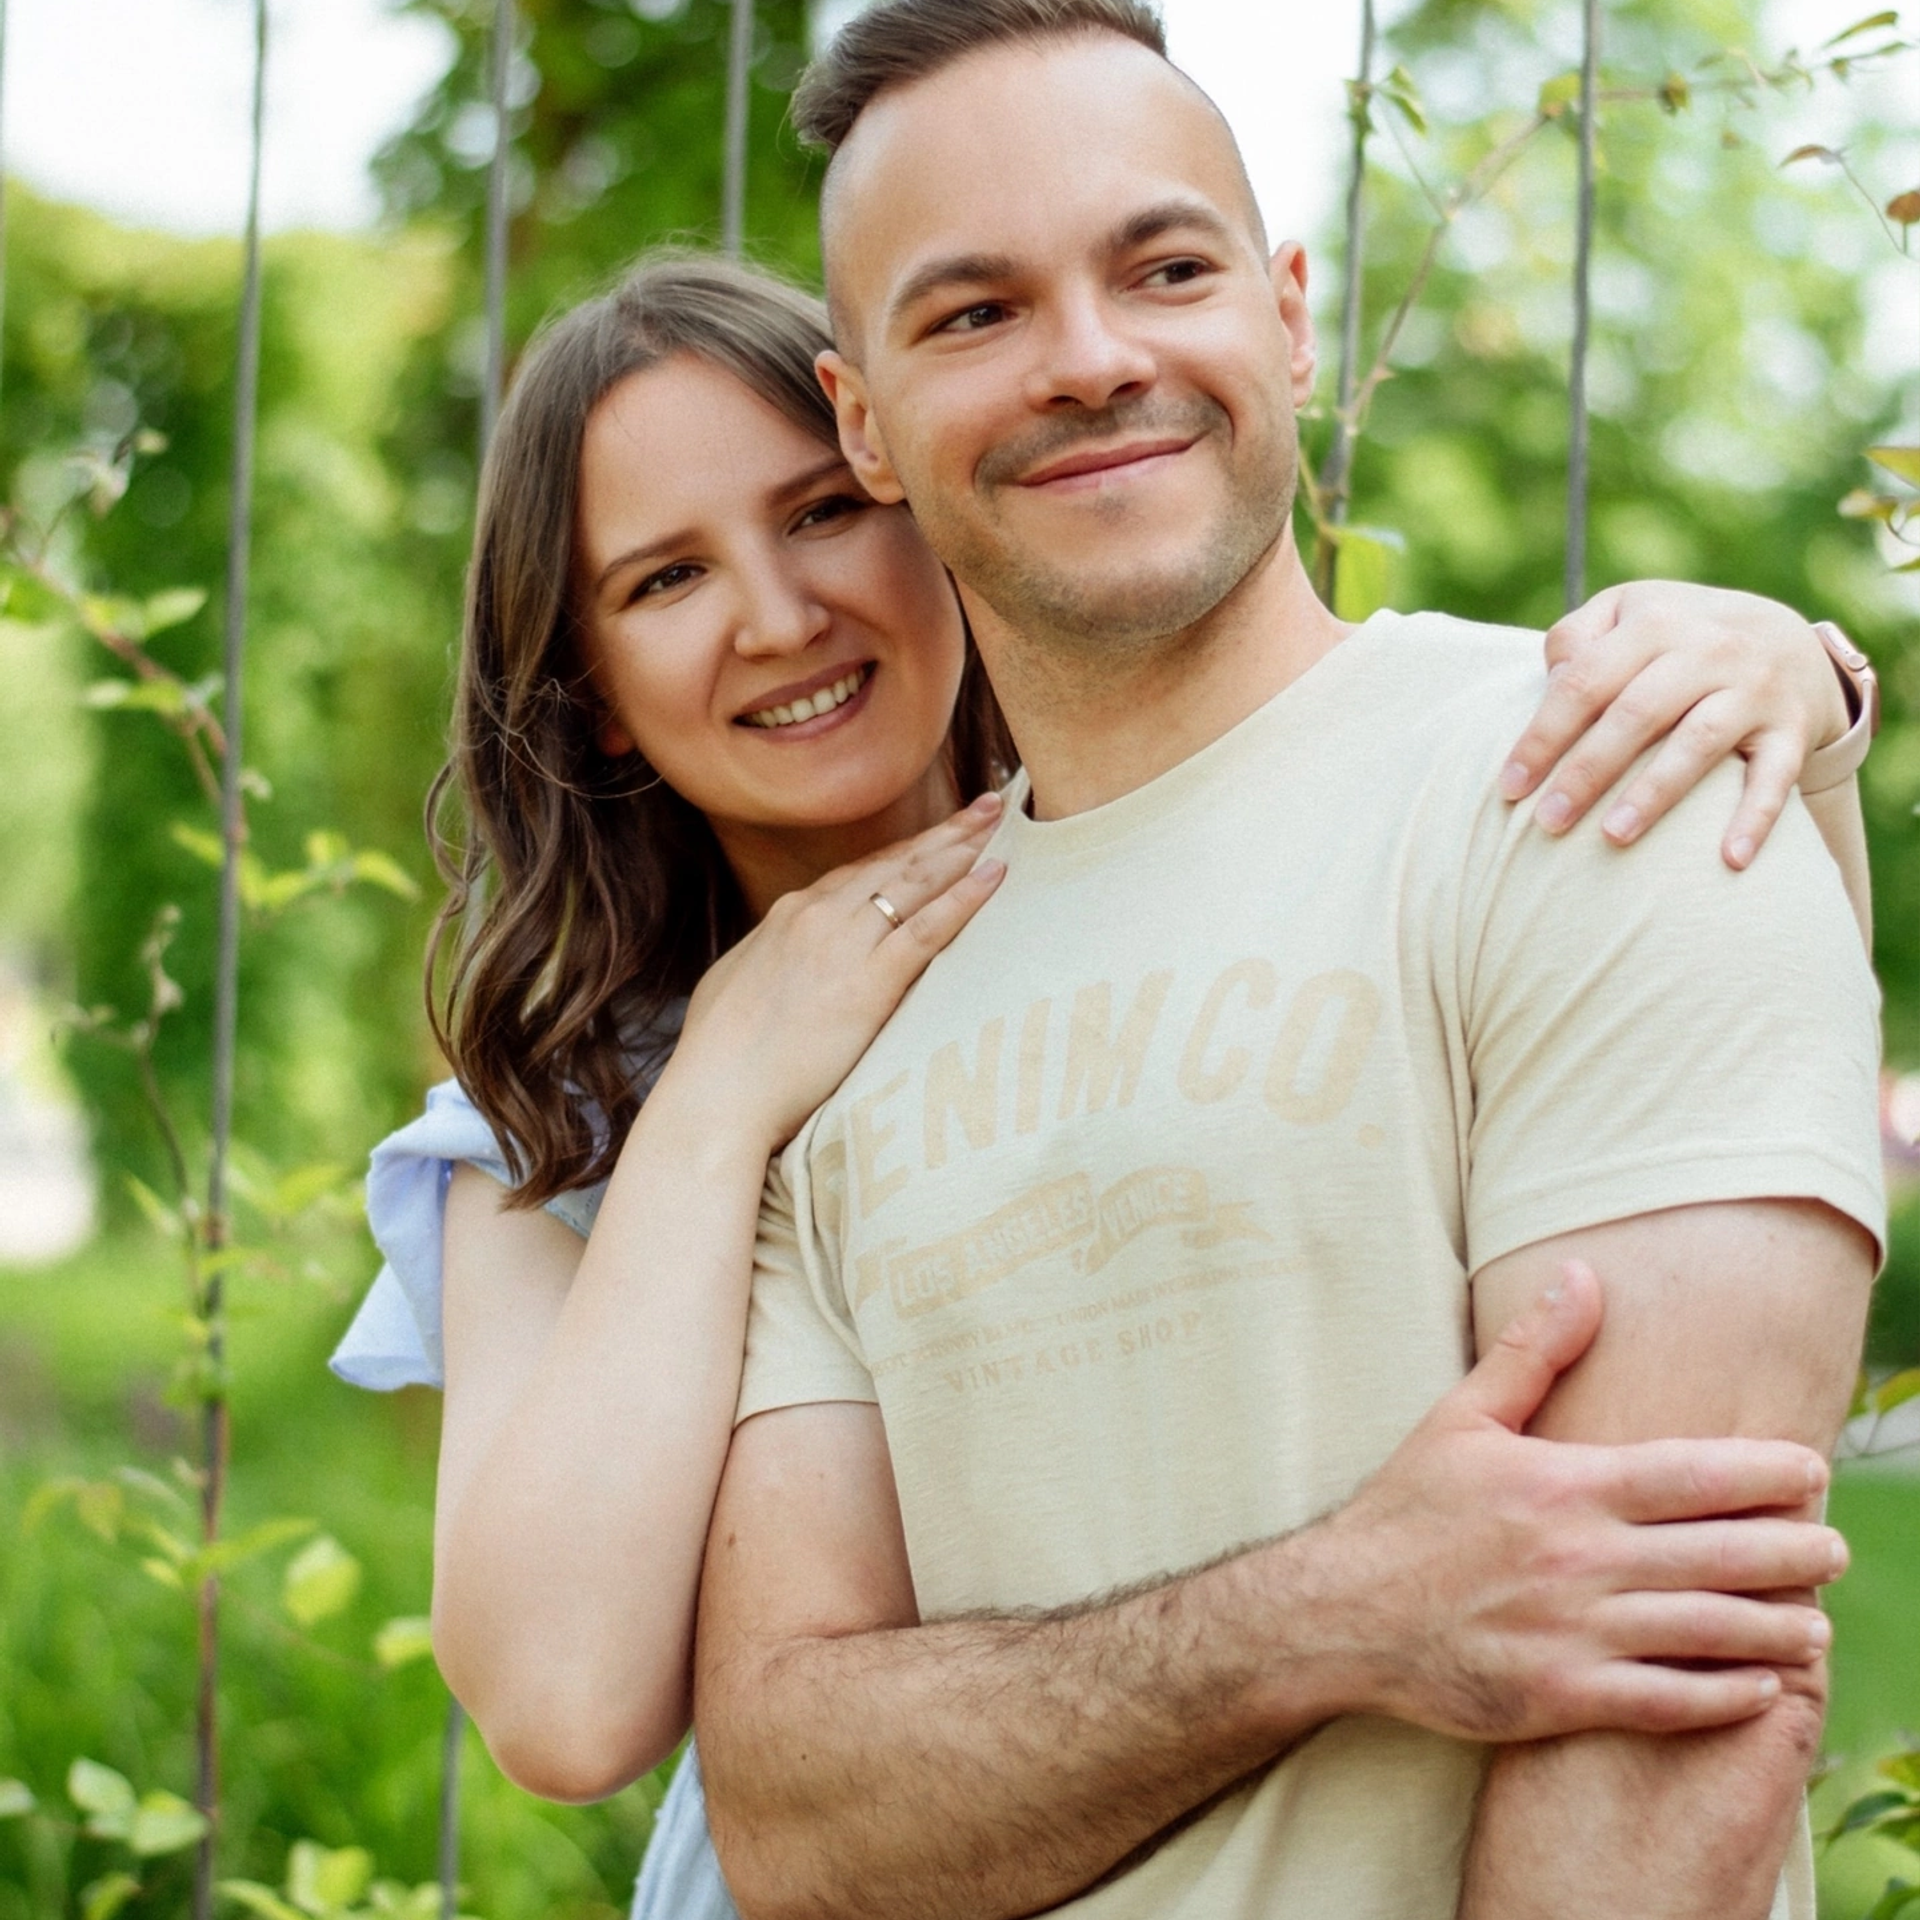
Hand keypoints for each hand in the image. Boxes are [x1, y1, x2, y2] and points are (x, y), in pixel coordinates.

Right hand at [664, 793, 1006, 1152]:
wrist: (717, 1094)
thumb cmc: (720, 1056)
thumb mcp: (739, 984)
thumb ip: (773, 959)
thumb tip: (785, 957)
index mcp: (787, 915)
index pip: (859, 872)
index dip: (903, 851)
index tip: (934, 835)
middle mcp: (817, 916)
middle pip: (894, 863)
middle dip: (944, 833)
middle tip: (986, 806)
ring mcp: (843, 944)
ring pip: (915, 882)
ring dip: (961, 850)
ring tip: (998, 823)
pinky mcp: (868, 983)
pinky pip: (927, 929)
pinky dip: (964, 898)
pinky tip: (994, 876)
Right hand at [1297, 1262, 1840, 1744]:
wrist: (1340, 1612)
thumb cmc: (1404, 1512)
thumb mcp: (1459, 1416)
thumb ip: (1531, 1350)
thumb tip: (1583, 1277)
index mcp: (1563, 1485)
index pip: (1694, 1474)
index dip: (1767, 1473)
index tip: (1812, 1470)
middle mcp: (1579, 1559)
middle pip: (1721, 1555)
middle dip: (1794, 1552)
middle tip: (1836, 1549)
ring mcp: (1574, 1633)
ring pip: (1708, 1633)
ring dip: (1775, 1627)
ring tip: (1815, 1622)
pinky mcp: (1561, 1697)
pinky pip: (1667, 1701)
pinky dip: (1724, 1695)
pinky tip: (1759, 1685)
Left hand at [1498, 583, 1851, 870]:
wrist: (1791, 639)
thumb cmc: (1677, 639)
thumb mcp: (1629, 614)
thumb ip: (1577, 639)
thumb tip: (1550, 681)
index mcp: (1655, 622)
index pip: (1585, 680)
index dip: (1543, 735)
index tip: (1510, 788)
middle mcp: (1708, 650)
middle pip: (1636, 713)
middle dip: (1586, 772)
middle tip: (1547, 823)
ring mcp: (1754, 689)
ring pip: (1699, 742)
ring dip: (1655, 792)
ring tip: (1613, 837)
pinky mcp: (1792, 729)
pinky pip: (1775, 777)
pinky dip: (1755, 818)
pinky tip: (1728, 861)